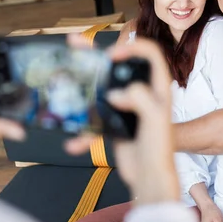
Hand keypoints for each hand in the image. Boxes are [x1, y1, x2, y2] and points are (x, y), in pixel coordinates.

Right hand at [66, 35, 179, 204]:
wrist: (150, 178)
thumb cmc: (159, 148)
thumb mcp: (156, 119)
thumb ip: (140, 99)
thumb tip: (114, 95)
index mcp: (157, 87)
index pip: (149, 54)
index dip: (132, 47)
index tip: (111, 54)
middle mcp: (141, 92)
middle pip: (118, 65)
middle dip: (95, 53)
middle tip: (75, 43)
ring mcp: (125, 107)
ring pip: (101, 88)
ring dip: (82, 85)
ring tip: (63, 75)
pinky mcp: (114, 122)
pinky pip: (94, 120)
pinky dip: (83, 132)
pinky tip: (74, 144)